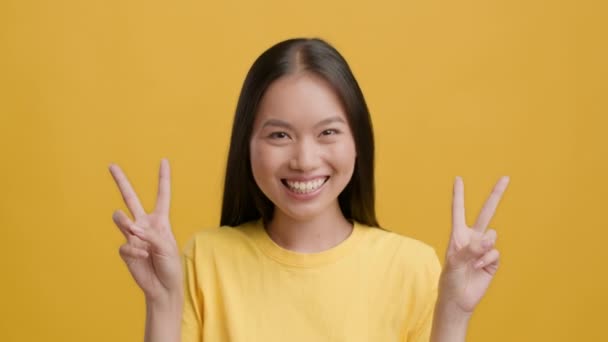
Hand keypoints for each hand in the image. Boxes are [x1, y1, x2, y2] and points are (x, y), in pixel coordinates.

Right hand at [109, 159, 181, 302]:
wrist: (163, 287)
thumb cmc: (170, 265)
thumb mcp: (167, 247)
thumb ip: (151, 235)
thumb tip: (131, 229)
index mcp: (160, 220)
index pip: (162, 195)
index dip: (163, 179)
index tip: (164, 161)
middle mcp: (145, 224)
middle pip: (131, 198)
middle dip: (121, 181)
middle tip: (112, 165)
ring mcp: (133, 236)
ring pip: (121, 218)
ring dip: (124, 221)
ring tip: (131, 228)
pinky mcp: (126, 250)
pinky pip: (125, 245)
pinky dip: (134, 251)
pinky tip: (143, 257)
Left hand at [438, 176, 509, 314]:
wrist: (459, 299)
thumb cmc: (451, 279)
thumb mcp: (455, 263)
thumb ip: (470, 249)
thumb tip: (489, 239)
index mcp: (458, 234)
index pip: (459, 210)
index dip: (459, 194)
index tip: (458, 178)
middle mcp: (473, 237)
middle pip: (486, 212)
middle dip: (496, 195)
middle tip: (506, 177)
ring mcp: (484, 248)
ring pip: (492, 237)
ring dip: (483, 250)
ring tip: (472, 263)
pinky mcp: (493, 260)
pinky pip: (495, 253)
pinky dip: (487, 260)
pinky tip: (479, 268)